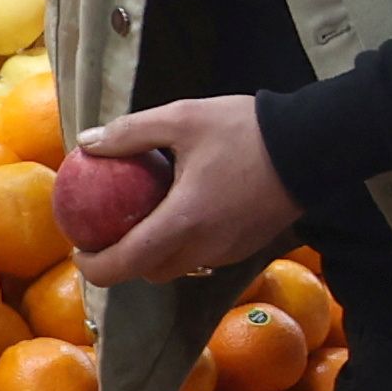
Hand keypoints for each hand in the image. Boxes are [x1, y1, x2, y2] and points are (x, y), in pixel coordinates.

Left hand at [71, 96, 298, 286]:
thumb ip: (130, 132)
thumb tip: (87, 143)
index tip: (79, 249)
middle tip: (105, 233)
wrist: (313, 147)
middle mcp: (204, 248)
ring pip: (177, 268)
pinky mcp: (246, 247)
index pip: (124, 264)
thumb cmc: (246, 130)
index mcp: (182, 222)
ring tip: (142, 221)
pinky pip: (203, 257)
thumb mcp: (182, 117)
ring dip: (154, 255)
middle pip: (149, 273)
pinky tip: (183, 214)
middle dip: (122, 263)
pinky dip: (183, 246)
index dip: (94, 266)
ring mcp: (228, 251)